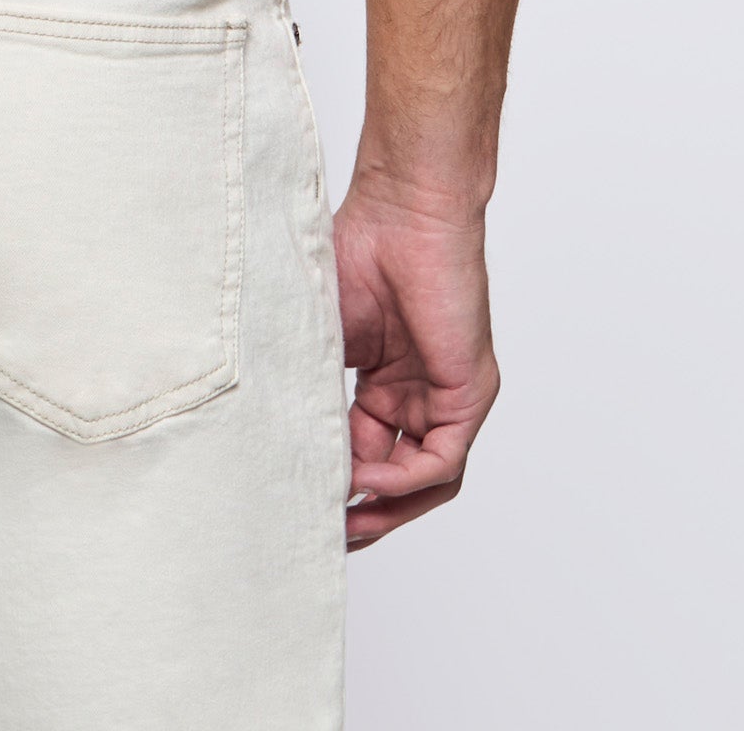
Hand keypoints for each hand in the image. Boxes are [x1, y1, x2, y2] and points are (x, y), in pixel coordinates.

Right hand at [332, 182, 499, 548]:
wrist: (404, 206)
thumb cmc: (357, 246)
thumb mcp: (320, 332)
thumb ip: (308, 387)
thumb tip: (275, 440)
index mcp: (381, 380)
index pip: (364, 452)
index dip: (335, 482)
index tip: (300, 505)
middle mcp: (417, 394)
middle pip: (398, 477)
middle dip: (365, 515)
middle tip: (328, 538)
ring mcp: (445, 394)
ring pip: (426, 479)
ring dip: (389, 510)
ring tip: (348, 525)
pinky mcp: (469, 391)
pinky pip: (443, 459)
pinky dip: (407, 479)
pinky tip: (370, 479)